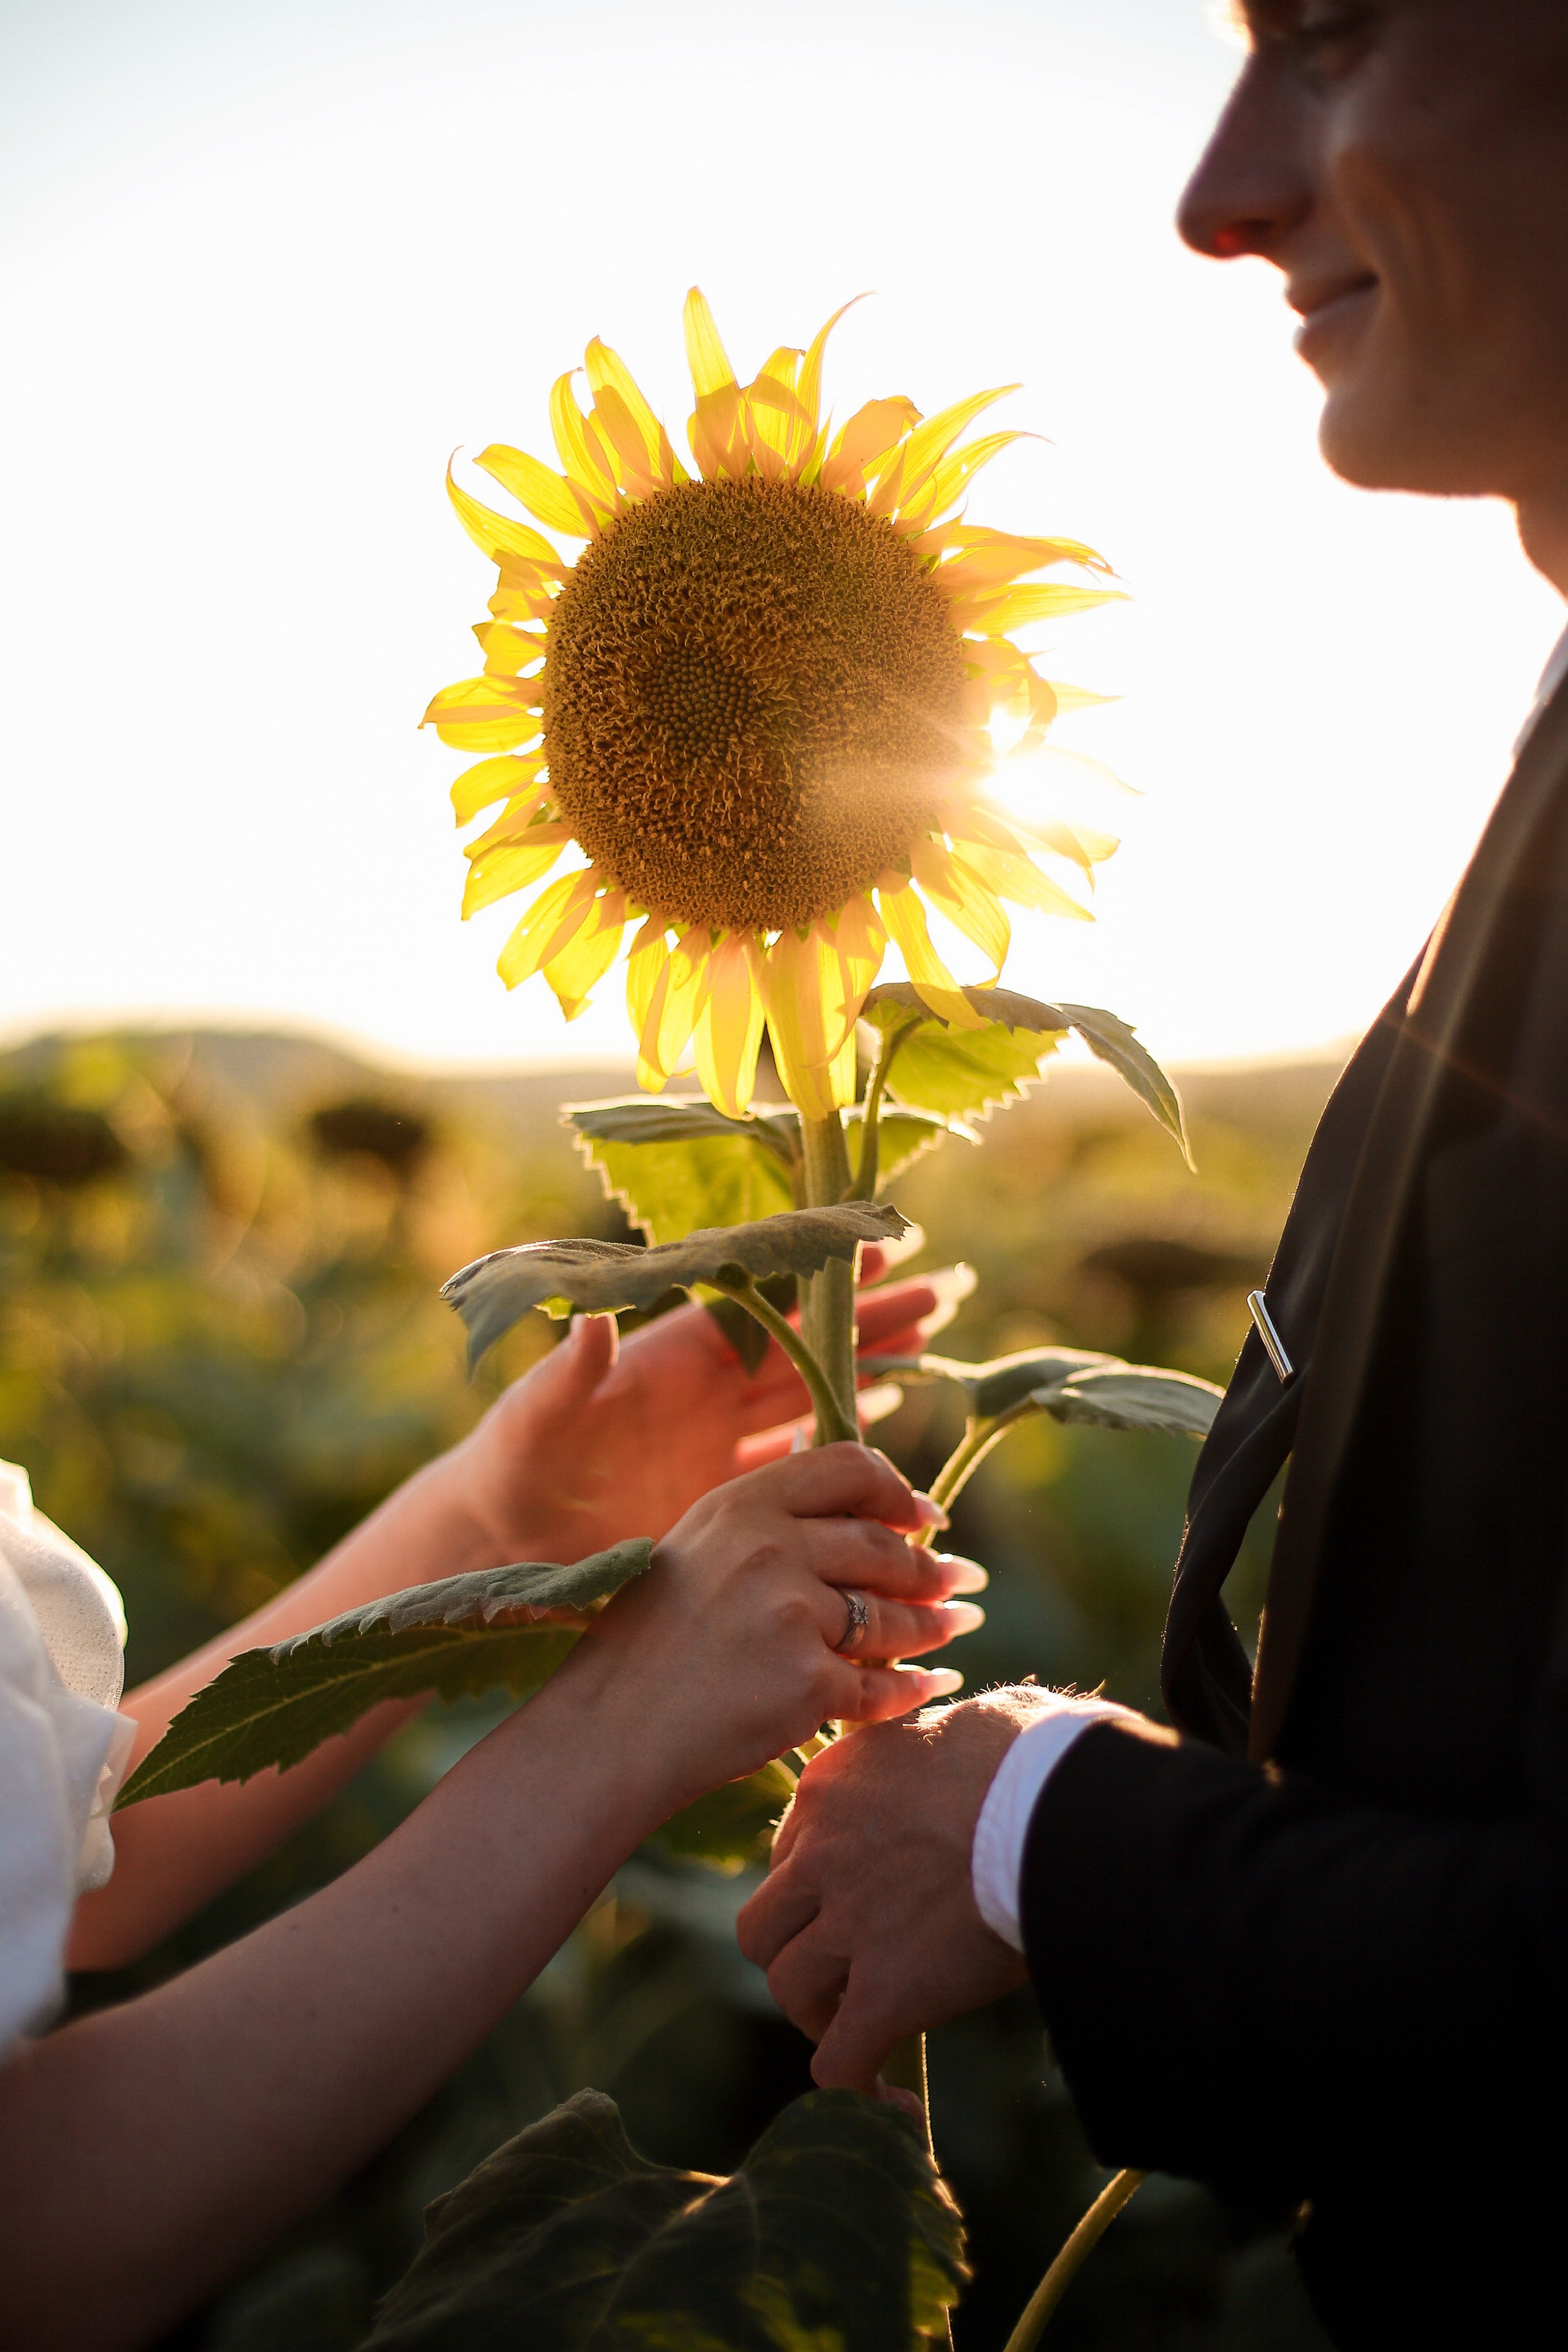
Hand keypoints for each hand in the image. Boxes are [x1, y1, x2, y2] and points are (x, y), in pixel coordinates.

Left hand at [446, 1252, 967, 1563]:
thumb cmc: (511, 1469)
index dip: (817, 1280)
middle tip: (943, 1290)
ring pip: (811, 1395)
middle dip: (871, 1318)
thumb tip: (593, 1323)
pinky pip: (795, 1458)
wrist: (501, 1542)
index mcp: (671, 1359)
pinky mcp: (722, 1494)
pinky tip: (883, 1421)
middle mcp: (704, 1391)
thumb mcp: (536, 1417)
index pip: (761, 1306)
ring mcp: (717, 1441)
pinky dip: (839, 1439)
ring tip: (932, 1340)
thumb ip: (568, 1374)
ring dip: (870, 1368)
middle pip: (805, 1344)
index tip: (878, 1251)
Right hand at [549, 1445, 986, 1821]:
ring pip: (890, 1616)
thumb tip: (854, 1502)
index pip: (847, 1468)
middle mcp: (770, 1548)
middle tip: (963, 1578)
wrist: (609, 1729)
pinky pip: (880, 1685)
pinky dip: (913, 1688)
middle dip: (932, 1566)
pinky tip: (933, 1685)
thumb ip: (765, 1521)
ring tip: (958, 1625)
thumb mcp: (696, 1548)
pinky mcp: (806, 1683)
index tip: (928, 1517)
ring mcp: (791, 1615)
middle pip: (881, 1546)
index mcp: (741, 1504)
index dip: (898, 1491)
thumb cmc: (647, 1643)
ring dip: (935, 1623)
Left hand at [737, 1689, 1058, 2088]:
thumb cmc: (1023, 1752)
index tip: (853, 1911)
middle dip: (797, 1954)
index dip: (816, 1892)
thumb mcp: (942, 1728)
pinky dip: (858, 2090)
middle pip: (764, 1926)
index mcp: (827, 1790)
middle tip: (844, 1973)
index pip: (788, 1855)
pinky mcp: (887, 1992)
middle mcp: (819, 1856)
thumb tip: (952, 1757)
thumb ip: (917, 1756)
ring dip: (822, 2013)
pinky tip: (896, 2105)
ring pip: (790, 1988)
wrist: (1051, 1799)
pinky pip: (839, 2063)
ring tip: (867, 2028)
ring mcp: (848, 1926)